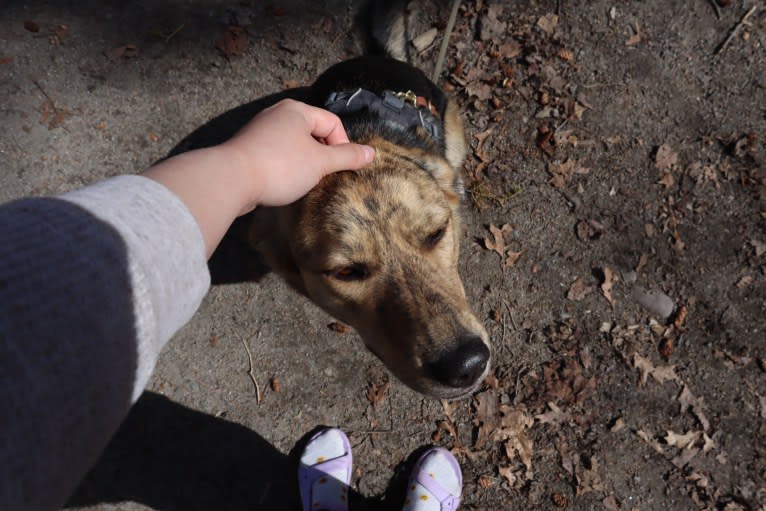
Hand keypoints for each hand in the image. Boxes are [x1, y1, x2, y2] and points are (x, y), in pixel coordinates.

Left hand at [224, 99, 374, 210]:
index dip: (343, 146)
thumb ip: (347, 157)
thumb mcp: (320, 162)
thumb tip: (372, 153)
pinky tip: (283, 183)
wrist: (230, 179)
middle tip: (324, 177)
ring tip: (304, 182)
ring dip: (304, 163)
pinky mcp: (249, 149)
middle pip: (313, 133)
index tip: (341, 169)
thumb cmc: (280, 166)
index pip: (332, 123)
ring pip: (294, 145)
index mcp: (297, 110)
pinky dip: (286, 167)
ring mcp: (260, 131)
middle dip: (323, 156)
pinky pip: (276, 154)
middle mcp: (278, 114)